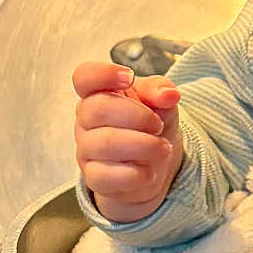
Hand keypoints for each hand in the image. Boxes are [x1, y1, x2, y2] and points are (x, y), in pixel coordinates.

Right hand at [73, 61, 182, 222]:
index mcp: (98, 94)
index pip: (84, 77)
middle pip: (97, 108)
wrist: (154, 167)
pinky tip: (150, 171)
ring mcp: (87, 150)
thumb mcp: (160, 102)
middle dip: (137, 115)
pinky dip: (137, 173)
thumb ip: (161, 91)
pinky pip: (108, 176)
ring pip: (106, 144)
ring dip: (144, 145)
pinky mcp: (94, 178)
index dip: (103, 74)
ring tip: (162, 148)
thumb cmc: (150, 127)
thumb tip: (168, 94)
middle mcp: (86, 121)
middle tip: (158, 125)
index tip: (129, 77)